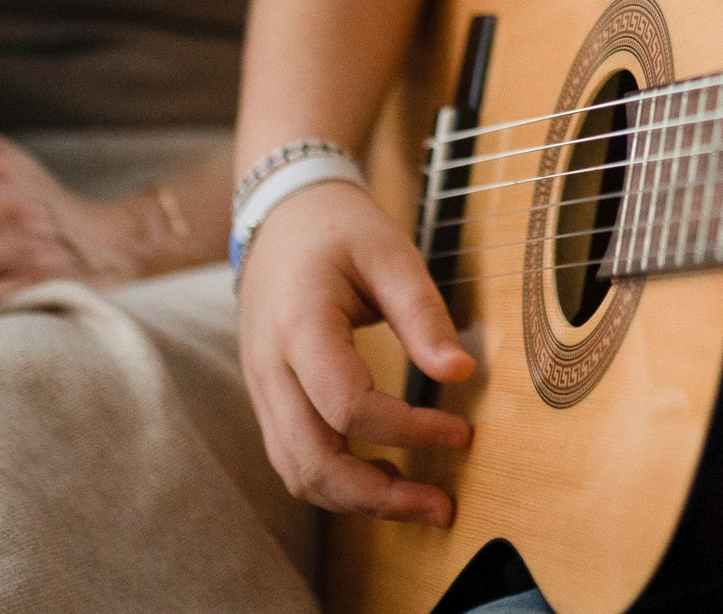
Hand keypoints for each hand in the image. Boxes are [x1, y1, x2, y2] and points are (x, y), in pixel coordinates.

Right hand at [236, 176, 475, 524]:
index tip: (461, 432)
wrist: (281, 215)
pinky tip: (384, 478)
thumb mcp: (390, 252)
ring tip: (420, 503)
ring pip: (297, 472)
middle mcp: (269, 366)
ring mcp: (261, 387)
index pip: (346, 404)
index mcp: (299, 324)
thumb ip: (423, 313)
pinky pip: (293, 458)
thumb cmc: (340, 229)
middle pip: (311, 461)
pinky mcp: (268, 399)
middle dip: (378, 496)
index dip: (407, 430)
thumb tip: (461, 375)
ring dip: (358, 500)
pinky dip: (337, 482)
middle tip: (442, 507)